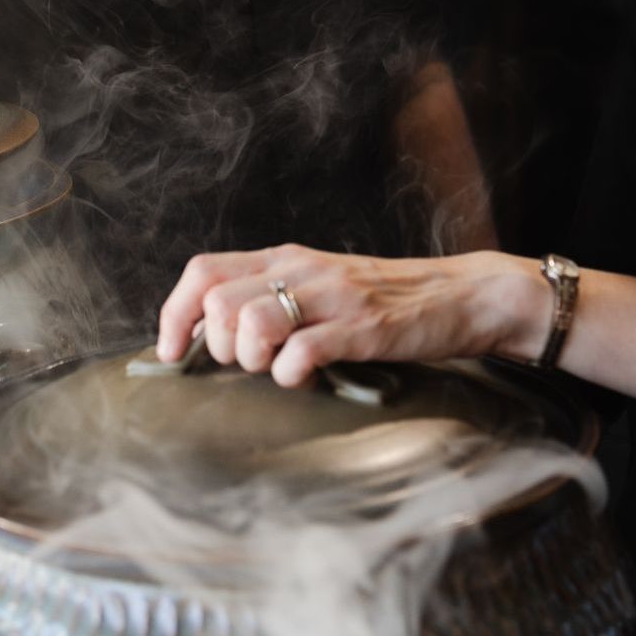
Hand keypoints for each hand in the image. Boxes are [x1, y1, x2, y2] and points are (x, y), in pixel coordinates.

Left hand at [155, 243, 548, 387]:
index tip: (172, 352)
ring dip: (252, 359)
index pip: (203, 271)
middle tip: (247, 363)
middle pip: (218, 301)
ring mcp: (334, 297)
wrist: (462, 295)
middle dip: (218, 345)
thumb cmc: (388, 299)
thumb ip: (274, 297)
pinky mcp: (363, 327)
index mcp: (286, 258)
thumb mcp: (322, 285)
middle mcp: (303, 270)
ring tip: (278, 368)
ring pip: (252, 322)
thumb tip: (213, 335)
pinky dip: (291, 374)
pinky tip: (308, 376)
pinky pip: (302, 352)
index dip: (174, 314)